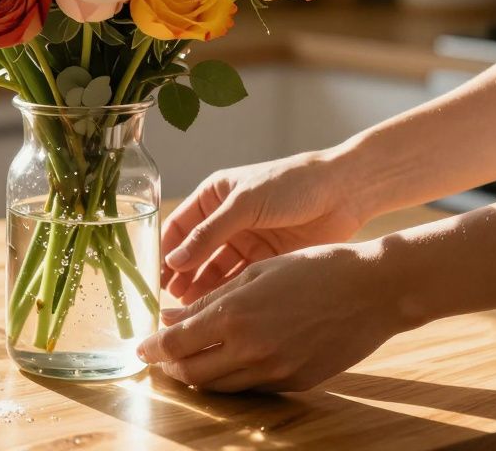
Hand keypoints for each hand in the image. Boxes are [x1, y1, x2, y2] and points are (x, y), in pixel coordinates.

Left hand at [139, 243, 412, 392]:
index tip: (142, 346)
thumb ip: (210, 299)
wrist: (374, 290)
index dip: (153, 347)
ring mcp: (274, 371)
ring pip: (219, 386)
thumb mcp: (256, 273)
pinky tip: (232, 357)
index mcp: (235, 314)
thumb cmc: (315, 268)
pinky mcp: (294, 382)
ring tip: (193, 357)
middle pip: (192, 373)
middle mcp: (250, 349)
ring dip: (199, 374)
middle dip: (171, 366)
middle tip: (163, 354)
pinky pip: (251, 387)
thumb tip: (170, 315)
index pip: (176, 343)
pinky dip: (232, 376)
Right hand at [162, 151, 366, 304]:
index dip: (165, 252)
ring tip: (189, 312)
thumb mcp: (244, 204)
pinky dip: (227, 294)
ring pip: (215, 270)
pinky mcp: (266, 260)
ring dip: (202, 289)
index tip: (153, 280)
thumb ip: (209, 234)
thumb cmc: (290, 184)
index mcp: (214, 197)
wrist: (342, 192)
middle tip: (169, 304)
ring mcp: (246, 241)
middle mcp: (225, 220)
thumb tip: (174, 262)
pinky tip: (216, 310)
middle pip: (194, 253)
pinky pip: (239, 280)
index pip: (178, 228)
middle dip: (182, 277)